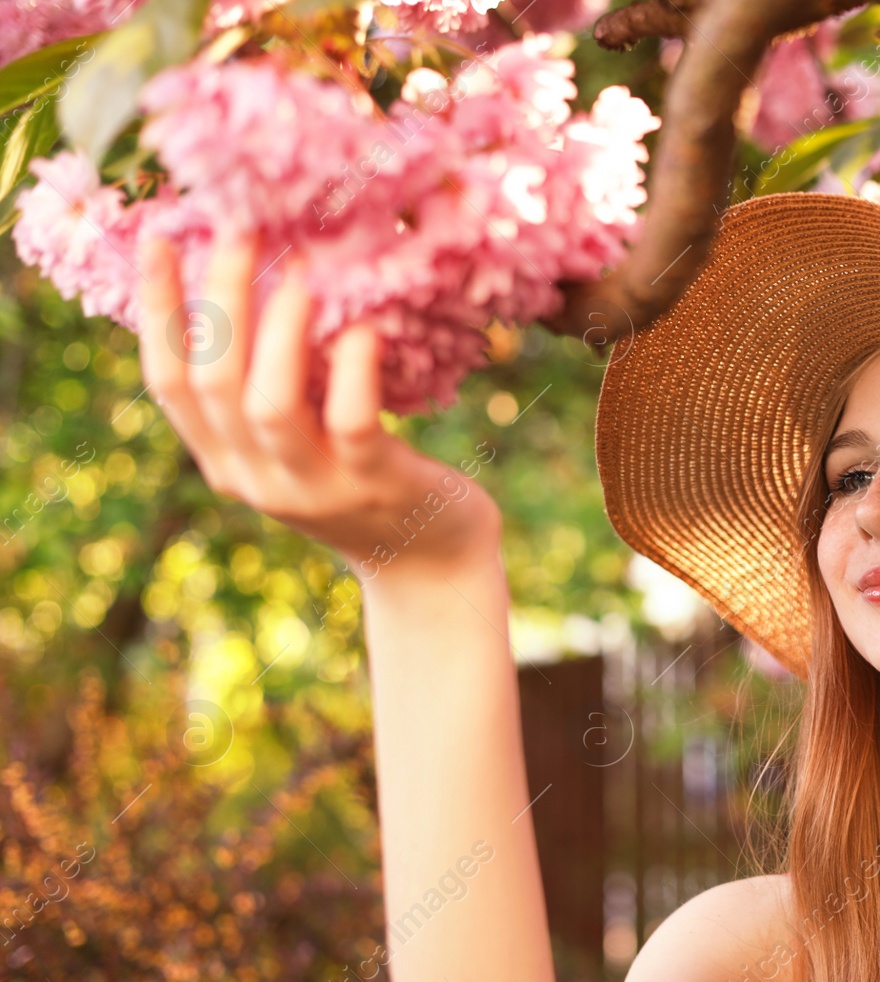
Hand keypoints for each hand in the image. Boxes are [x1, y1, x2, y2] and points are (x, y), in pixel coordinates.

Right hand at [135, 226, 501, 581]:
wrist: (431, 563)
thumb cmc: (365, 478)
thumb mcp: (301, 438)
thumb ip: (270, 384)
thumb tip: (259, 280)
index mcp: (225, 460)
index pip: (168, 381)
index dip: (158, 310)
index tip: (158, 236)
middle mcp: (256, 478)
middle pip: (213, 382)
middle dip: (221, 299)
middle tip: (244, 229)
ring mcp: (313, 487)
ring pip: (269, 405)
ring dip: (279, 331)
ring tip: (301, 271)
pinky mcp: (374, 485)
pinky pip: (352, 423)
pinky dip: (353, 371)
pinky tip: (362, 328)